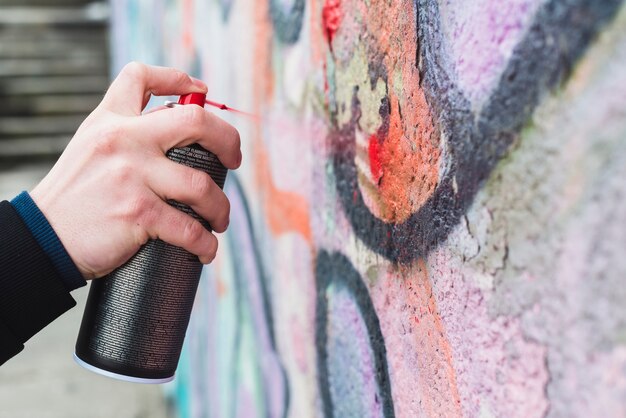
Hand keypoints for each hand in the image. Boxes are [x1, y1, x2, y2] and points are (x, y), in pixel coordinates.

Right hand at [30, 62, 241, 278]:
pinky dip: (206, 243)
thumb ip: (125, 136)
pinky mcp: (137, 212)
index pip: (140, 77)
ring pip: (201, 185)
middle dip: (228, 141)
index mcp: (110, 121)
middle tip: (234, 161)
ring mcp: (131, 175)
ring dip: (221, 208)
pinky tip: (206, 248)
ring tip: (219, 220)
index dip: (177, 77)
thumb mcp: (91, 149)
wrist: (43, 238)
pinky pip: (189, 228)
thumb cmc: (75, 197)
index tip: (201, 90)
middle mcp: (123, 140)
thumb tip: (175, 132)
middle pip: (195, 121)